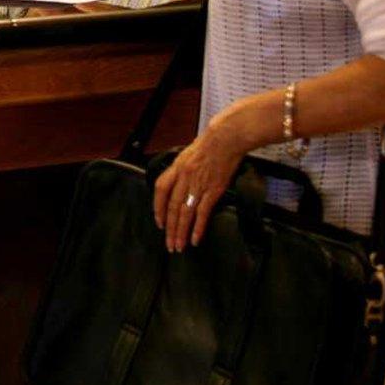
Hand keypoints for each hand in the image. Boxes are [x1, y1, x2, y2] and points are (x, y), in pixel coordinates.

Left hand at [153, 104, 257, 251]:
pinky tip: (195, 238)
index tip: (159, 223)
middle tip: (169, 244)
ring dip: (181, 232)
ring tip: (179, 246)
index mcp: (176, 167)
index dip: (157, 208)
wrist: (227, 138)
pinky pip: (202, 212)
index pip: (160, 190)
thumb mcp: (189, 154)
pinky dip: (198, 227)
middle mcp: (184, 178)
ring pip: (185, 213)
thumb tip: (179, 184)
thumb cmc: (211, 143)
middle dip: (170, 228)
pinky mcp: (213, 190)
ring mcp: (198, 185)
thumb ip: (182, 170)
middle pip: (172, 207)